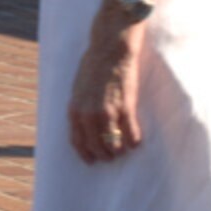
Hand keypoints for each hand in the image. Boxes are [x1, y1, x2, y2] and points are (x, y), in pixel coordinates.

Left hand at [65, 16, 143, 163]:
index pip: (76, 140)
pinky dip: (134, 141)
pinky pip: (131, 134)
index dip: (85, 153)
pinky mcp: (125, 108)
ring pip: (114, 144)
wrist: (109, 49)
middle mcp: (88, 114)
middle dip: (104, 155)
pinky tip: (136, 141)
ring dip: (120, 150)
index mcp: (74, 109)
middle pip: (96, 146)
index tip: (91, 160)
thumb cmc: (93, 65)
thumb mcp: (78, 87)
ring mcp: (107, 112)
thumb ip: (79, 105)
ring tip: (124, 149)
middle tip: (111, 157)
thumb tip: (82, 121)